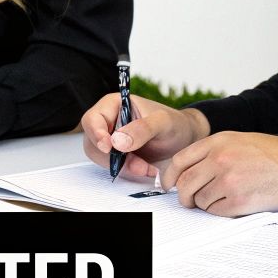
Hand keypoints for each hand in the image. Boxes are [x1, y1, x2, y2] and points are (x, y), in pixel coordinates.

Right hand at [80, 92, 207, 181]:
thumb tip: (117, 141)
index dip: (96, 134)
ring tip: (146, 167)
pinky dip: (128, 172)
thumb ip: (142, 129)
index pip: (93, 119)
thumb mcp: (163, 122)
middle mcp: (108, 121)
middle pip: (93, 142)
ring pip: (101, 158)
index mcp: (114, 105)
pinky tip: (146, 169)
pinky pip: (113, 167)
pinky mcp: (117, 156)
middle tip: (137, 164)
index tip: (108, 147)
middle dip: (113, 157)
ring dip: (122, 167)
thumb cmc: (175, 124)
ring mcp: (111, 140)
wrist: (184, 141)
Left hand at [161, 131, 277, 216]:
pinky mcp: (240, 200)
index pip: (180, 160)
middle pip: (185, 183)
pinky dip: (221, 211)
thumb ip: (214, 151)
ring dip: (207, 204)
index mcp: (219, 141)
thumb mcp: (241, 140)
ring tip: (226, 198)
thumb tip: (190, 171)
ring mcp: (229, 180)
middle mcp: (220, 159)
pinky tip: (237, 203)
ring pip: (200, 200)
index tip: (168, 186)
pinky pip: (216, 212)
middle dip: (184, 196)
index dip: (170, 176)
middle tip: (190, 201)